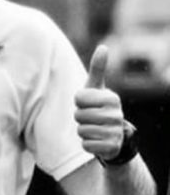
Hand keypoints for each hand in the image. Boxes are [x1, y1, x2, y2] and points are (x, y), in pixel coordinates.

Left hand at [74, 44, 123, 161]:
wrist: (114, 136)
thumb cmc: (99, 108)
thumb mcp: (97, 88)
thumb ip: (98, 69)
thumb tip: (103, 47)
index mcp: (112, 98)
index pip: (79, 98)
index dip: (79, 102)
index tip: (88, 103)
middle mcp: (116, 114)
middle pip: (78, 115)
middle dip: (80, 118)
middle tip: (90, 118)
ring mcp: (115, 131)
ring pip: (81, 130)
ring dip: (83, 131)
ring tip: (93, 128)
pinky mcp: (111, 147)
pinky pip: (86, 145)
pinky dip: (87, 144)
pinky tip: (96, 140)